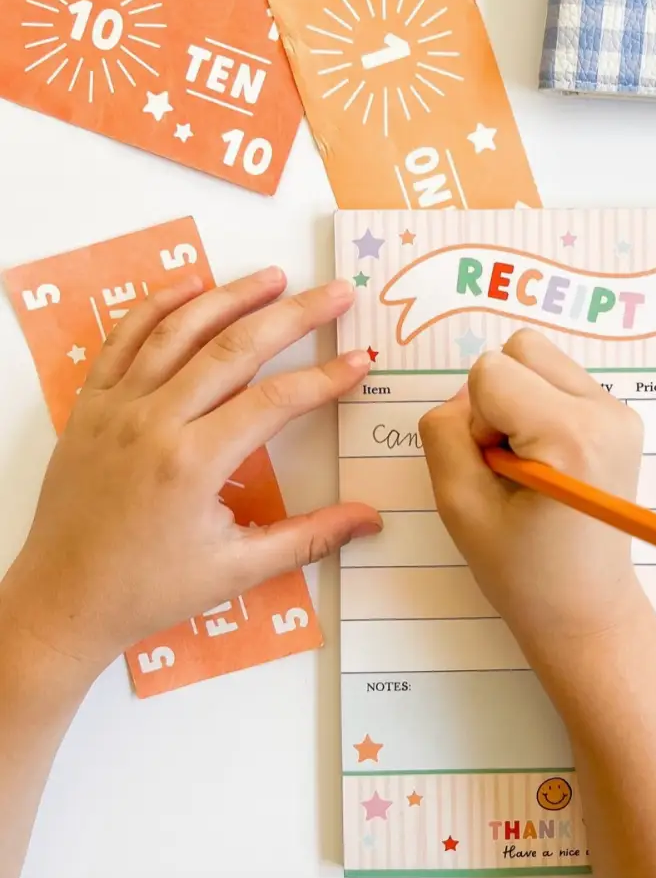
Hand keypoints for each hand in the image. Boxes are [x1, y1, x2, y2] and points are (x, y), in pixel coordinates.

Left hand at [1, 267, 379, 673]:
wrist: (61, 601)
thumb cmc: (150, 589)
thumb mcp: (237, 570)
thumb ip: (310, 538)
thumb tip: (371, 519)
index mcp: (193, 463)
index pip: (275, 401)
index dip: (324, 378)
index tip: (360, 360)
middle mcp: (154, 422)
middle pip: (235, 349)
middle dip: (293, 315)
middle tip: (335, 292)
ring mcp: (117, 408)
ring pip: (180, 331)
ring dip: (231, 296)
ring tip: (274, 276)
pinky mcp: (91, 406)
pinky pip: (124, 340)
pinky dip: (158, 306)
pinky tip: (191, 287)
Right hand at [419, 329, 651, 659]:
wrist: (585, 607)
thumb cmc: (521, 571)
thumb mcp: (458, 506)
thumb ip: (444, 434)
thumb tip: (464, 395)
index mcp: (571, 435)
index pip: (490, 371)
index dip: (476, 421)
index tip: (494, 471)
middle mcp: (606, 411)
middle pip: (521, 349)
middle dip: (497, 398)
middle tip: (507, 462)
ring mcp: (620, 412)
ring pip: (539, 359)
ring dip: (517, 400)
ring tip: (527, 461)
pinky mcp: (621, 417)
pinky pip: (558, 380)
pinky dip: (539, 407)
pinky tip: (546, 460)